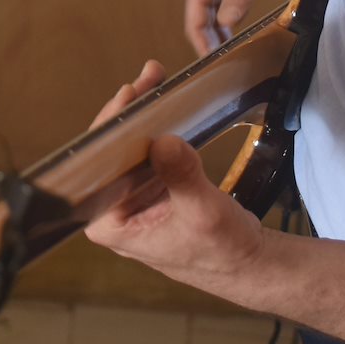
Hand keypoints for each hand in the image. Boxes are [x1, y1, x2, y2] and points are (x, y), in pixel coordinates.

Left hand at [84, 61, 264, 299]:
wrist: (249, 264)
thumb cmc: (223, 252)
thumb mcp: (203, 212)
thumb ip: (182, 177)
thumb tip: (164, 142)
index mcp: (109, 224)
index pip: (95, 167)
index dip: (109, 128)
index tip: (127, 98)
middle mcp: (112, 211)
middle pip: (109, 151)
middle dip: (128, 112)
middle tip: (147, 79)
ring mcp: (130, 200)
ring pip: (127, 147)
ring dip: (142, 114)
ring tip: (154, 80)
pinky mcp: (149, 191)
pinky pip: (145, 151)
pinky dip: (155, 127)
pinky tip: (162, 102)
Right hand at [182, 0, 287, 56]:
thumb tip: (226, 25)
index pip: (193, 20)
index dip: (200, 43)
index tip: (210, 64)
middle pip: (198, 17)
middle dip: (206, 40)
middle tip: (221, 63)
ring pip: (208, 10)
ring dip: (215, 29)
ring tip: (227, 51)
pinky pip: (218, 0)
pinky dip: (224, 15)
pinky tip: (233, 27)